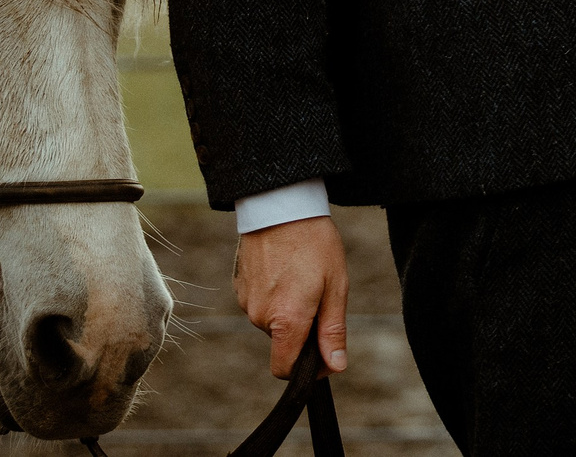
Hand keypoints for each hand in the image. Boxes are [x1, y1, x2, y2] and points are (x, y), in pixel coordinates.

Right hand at [234, 214, 347, 379]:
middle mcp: (260, 317)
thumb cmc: (315, 243)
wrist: (281, 204)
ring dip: (287, 308)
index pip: (285, 369)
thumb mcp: (336, 286)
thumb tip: (335, 367)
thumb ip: (332, 330)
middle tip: (319, 292)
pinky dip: (273, 293)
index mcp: (287, 320)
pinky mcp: (238, 286)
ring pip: (271, 320)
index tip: (321, 354)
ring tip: (301, 273)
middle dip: (302, 327)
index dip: (304, 370)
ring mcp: (245, 301)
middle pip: (283, 341)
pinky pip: (260, 302)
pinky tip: (284, 267)